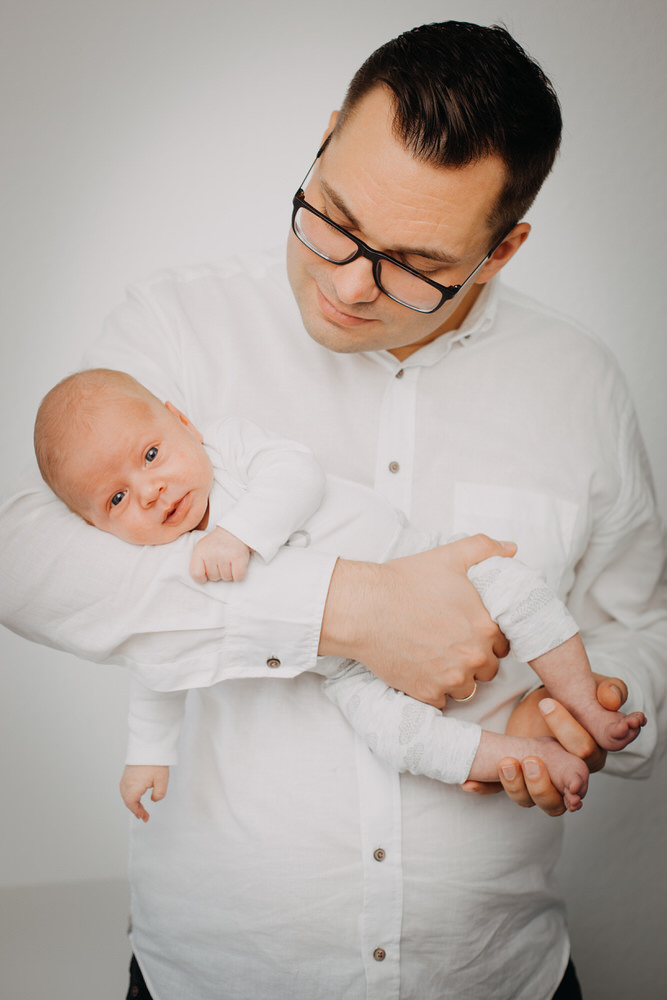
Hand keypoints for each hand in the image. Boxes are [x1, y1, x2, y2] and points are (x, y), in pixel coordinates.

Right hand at [120, 764, 169, 821]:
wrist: (150, 744)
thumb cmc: (155, 761)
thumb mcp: (162, 781)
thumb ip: (159, 794)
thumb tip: (153, 799)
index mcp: (133, 786)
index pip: (131, 803)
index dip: (137, 811)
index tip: (144, 817)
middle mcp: (126, 782)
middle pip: (127, 800)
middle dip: (135, 809)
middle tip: (144, 815)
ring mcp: (126, 777)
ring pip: (126, 794)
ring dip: (132, 802)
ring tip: (141, 808)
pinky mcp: (127, 772)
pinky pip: (126, 788)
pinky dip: (130, 795)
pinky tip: (137, 796)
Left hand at [190, 527, 251, 582]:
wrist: (236, 530)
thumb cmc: (219, 542)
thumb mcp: (203, 547)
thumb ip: (198, 562)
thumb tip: (201, 580)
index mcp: (200, 551)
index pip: (196, 574)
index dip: (202, 577)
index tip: (208, 573)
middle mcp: (212, 553)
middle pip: (213, 578)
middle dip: (219, 573)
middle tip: (222, 561)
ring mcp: (225, 555)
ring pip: (226, 578)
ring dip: (229, 573)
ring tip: (230, 561)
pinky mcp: (238, 557)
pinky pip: (238, 577)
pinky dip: (239, 575)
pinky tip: (238, 566)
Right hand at [319, 534, 515, 707]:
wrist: (364, 608)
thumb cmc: (405, 581)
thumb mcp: (449, 556)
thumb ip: (485, 548)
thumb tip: (511, 549)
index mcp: (486, 626)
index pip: (503, 644)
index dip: (486, 636)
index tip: (467, 629)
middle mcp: (474, 656)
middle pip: (488, 669)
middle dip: (473, 658)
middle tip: (449, 642)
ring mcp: (451, 678)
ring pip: (467, 688)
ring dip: (456, 677)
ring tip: (434, 657)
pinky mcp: (427, 693)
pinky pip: (441, 701)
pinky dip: (433, 689)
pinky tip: (420, 669)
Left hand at [461, 674, 627, 814]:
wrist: (550, 705)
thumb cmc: (576, 696)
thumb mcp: (596, 687)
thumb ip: (610, 690)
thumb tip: (612, 699)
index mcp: (592, 752)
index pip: (586, 750)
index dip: (569, 732)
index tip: (546, 704)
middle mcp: (572, 776)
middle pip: (565, 793)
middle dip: (546, 778)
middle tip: (531, 758)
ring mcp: (545, 782)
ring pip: (540, 802)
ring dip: (521, 787)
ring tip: (507, 764)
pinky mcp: (520, 780)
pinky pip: (503, 793)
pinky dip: (486, 789)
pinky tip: (469, 783)